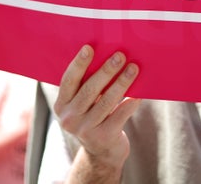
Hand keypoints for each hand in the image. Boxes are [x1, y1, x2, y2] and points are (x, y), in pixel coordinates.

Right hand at [54, 45, 140, 181]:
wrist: (103, 153)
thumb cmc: (94, 117)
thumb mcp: (83, 104)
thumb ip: (87, 85)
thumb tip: (107, 55)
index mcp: (62, 105)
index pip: (68, 81)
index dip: (78, 64)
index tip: (89, 47)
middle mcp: (69, 118)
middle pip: (89, 90)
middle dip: (106, 71)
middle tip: (120, 55)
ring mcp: (85, 130)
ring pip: (106, 102)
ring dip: (121, 83)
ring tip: (133, 68)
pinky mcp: (103, 138)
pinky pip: (119, 116)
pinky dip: (129, 103)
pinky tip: (139, 93)